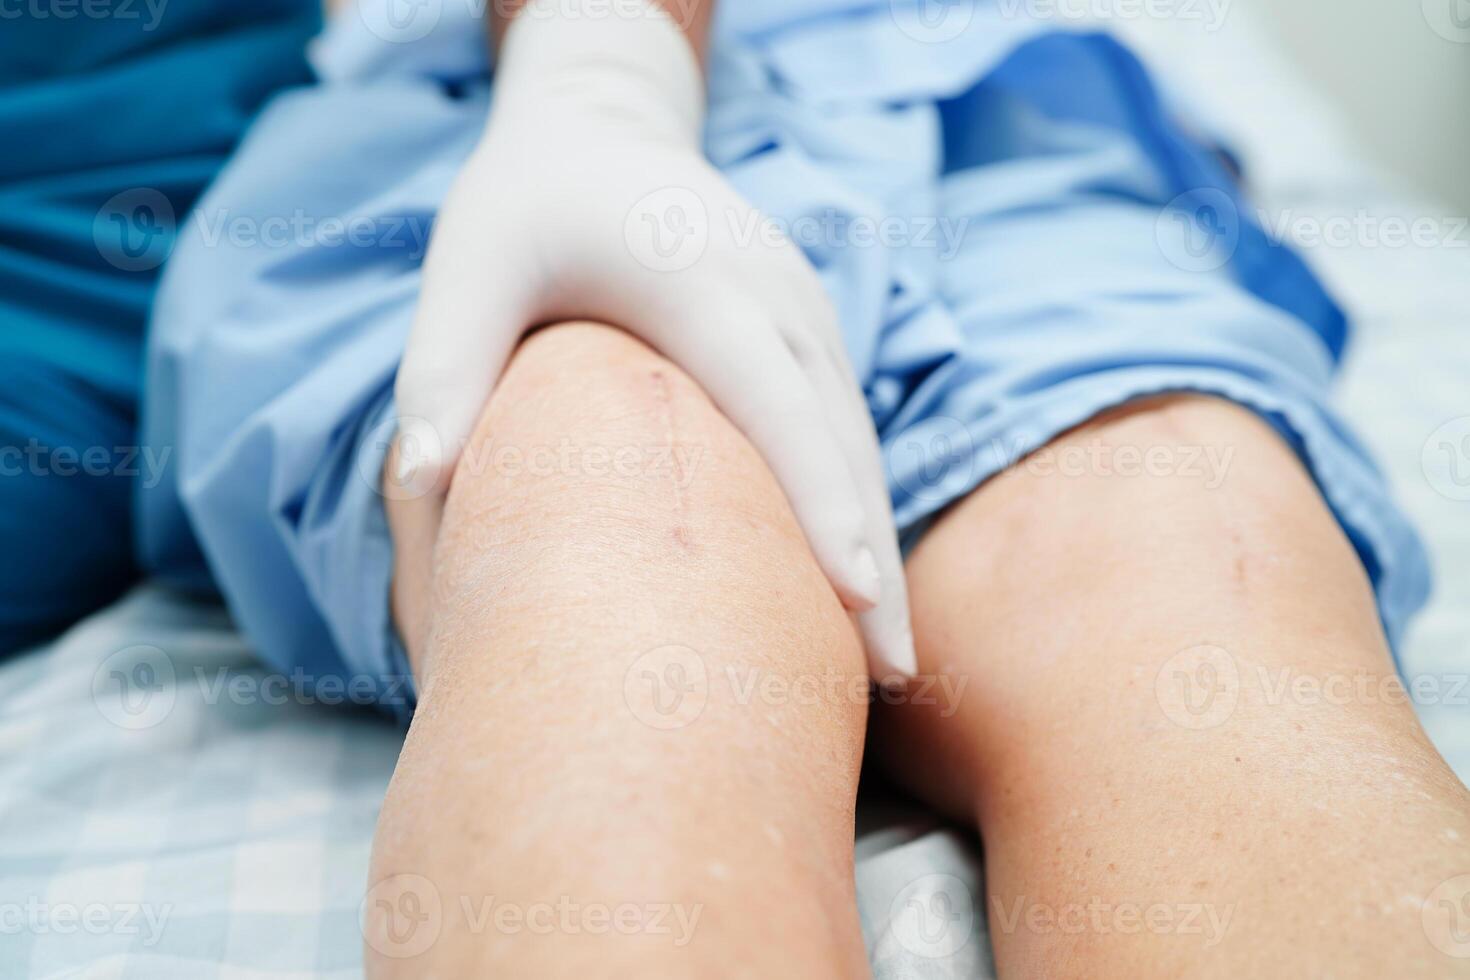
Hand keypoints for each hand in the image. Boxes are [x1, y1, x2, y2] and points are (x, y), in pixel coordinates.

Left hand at [394, 0, 914, 677]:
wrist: (599, 122)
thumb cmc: (527, 203)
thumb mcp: (471, 262)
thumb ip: (446, 366)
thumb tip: (420, 484)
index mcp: (702, 280)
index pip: (776, 401)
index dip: (821, 500)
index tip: (856, 596)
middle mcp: (776, 296)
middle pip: (843, 440)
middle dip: (874, 556)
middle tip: (894, 673)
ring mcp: (804, 310)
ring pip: (859, 441)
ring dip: (878, 542)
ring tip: (889, 656)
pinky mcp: (807, 330)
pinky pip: (845, 428)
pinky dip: (856, 504)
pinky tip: (856, 579)